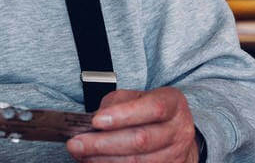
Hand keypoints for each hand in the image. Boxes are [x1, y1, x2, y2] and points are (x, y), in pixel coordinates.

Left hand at [65, 88, 199, 161]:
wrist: (176, 134)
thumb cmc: (150, 112)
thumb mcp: (136, 97)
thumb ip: (117, 104)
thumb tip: (95, 121)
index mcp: (173, 103)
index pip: (152, 108)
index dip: (123, 115)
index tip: (96, 121)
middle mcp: (178, 130)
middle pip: (141, 140)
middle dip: (103, 143)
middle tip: (76, 143)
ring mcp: (176, 155)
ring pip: (137, 162)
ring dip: (103, 160)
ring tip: (80, 154)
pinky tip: (95, 162)